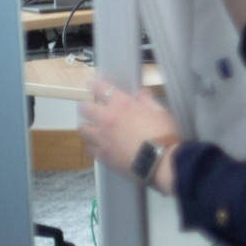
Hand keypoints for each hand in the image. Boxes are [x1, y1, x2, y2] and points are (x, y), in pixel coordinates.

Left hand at [78, 78, 179, 193]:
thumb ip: (148, 101)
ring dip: (88, 127)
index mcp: (122, 105)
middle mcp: (106, 119)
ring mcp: (101, 138)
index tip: (91, 84)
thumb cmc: (163, 133)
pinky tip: (100, 147)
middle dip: (87, 107)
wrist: (159, 160)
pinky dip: (93, 146)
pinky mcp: (101, 155)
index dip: (95, 85)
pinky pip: (89, 149)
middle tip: (93, 110)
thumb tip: (142, 92)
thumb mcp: (160, 112)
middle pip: (84, 108)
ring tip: (94, 130)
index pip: (102, 89)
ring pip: (83, 129)